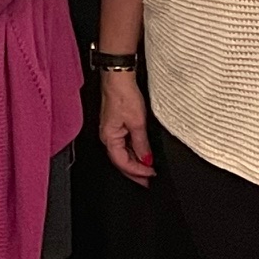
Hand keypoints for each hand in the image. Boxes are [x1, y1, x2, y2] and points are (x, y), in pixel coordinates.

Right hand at [98, 70, 155, 185]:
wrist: (118, 78)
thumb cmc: (123, 95)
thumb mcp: (137, 122)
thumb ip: (142, 143)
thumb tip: (147, 159)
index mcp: (109, 138)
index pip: (123, 162)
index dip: (138, 171)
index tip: (151, 174)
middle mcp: (107, 137)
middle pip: (120, 161)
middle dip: (134, 172)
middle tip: (148, 181)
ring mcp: (111, 131)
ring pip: (122, 154)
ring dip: (135, 163)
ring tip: (147, 170)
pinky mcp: (115, 125)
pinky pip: (123, 145)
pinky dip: (133, 152)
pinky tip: (141, 154)